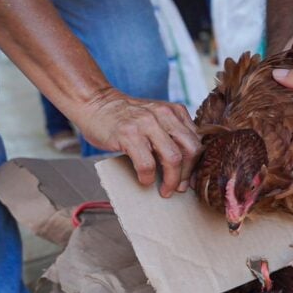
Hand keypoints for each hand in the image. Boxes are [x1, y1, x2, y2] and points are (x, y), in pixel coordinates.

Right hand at [76, 88, 201, 196]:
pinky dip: (148, 178)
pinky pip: (147, 164)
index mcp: (174, 111)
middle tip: (180, 188)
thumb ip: (171, 132)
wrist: (95, 102)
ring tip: (165, 190)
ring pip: (172, 158)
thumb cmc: (125, 116)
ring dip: (171, 180)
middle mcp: (164, 114)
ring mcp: (146, 123)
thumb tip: (187, 166)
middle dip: (187, 174)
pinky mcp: (128, 134)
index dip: (197, 165)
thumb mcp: (155, 117)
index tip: (192, 180)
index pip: (197, 141)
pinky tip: (145, 181)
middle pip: (190, 150)